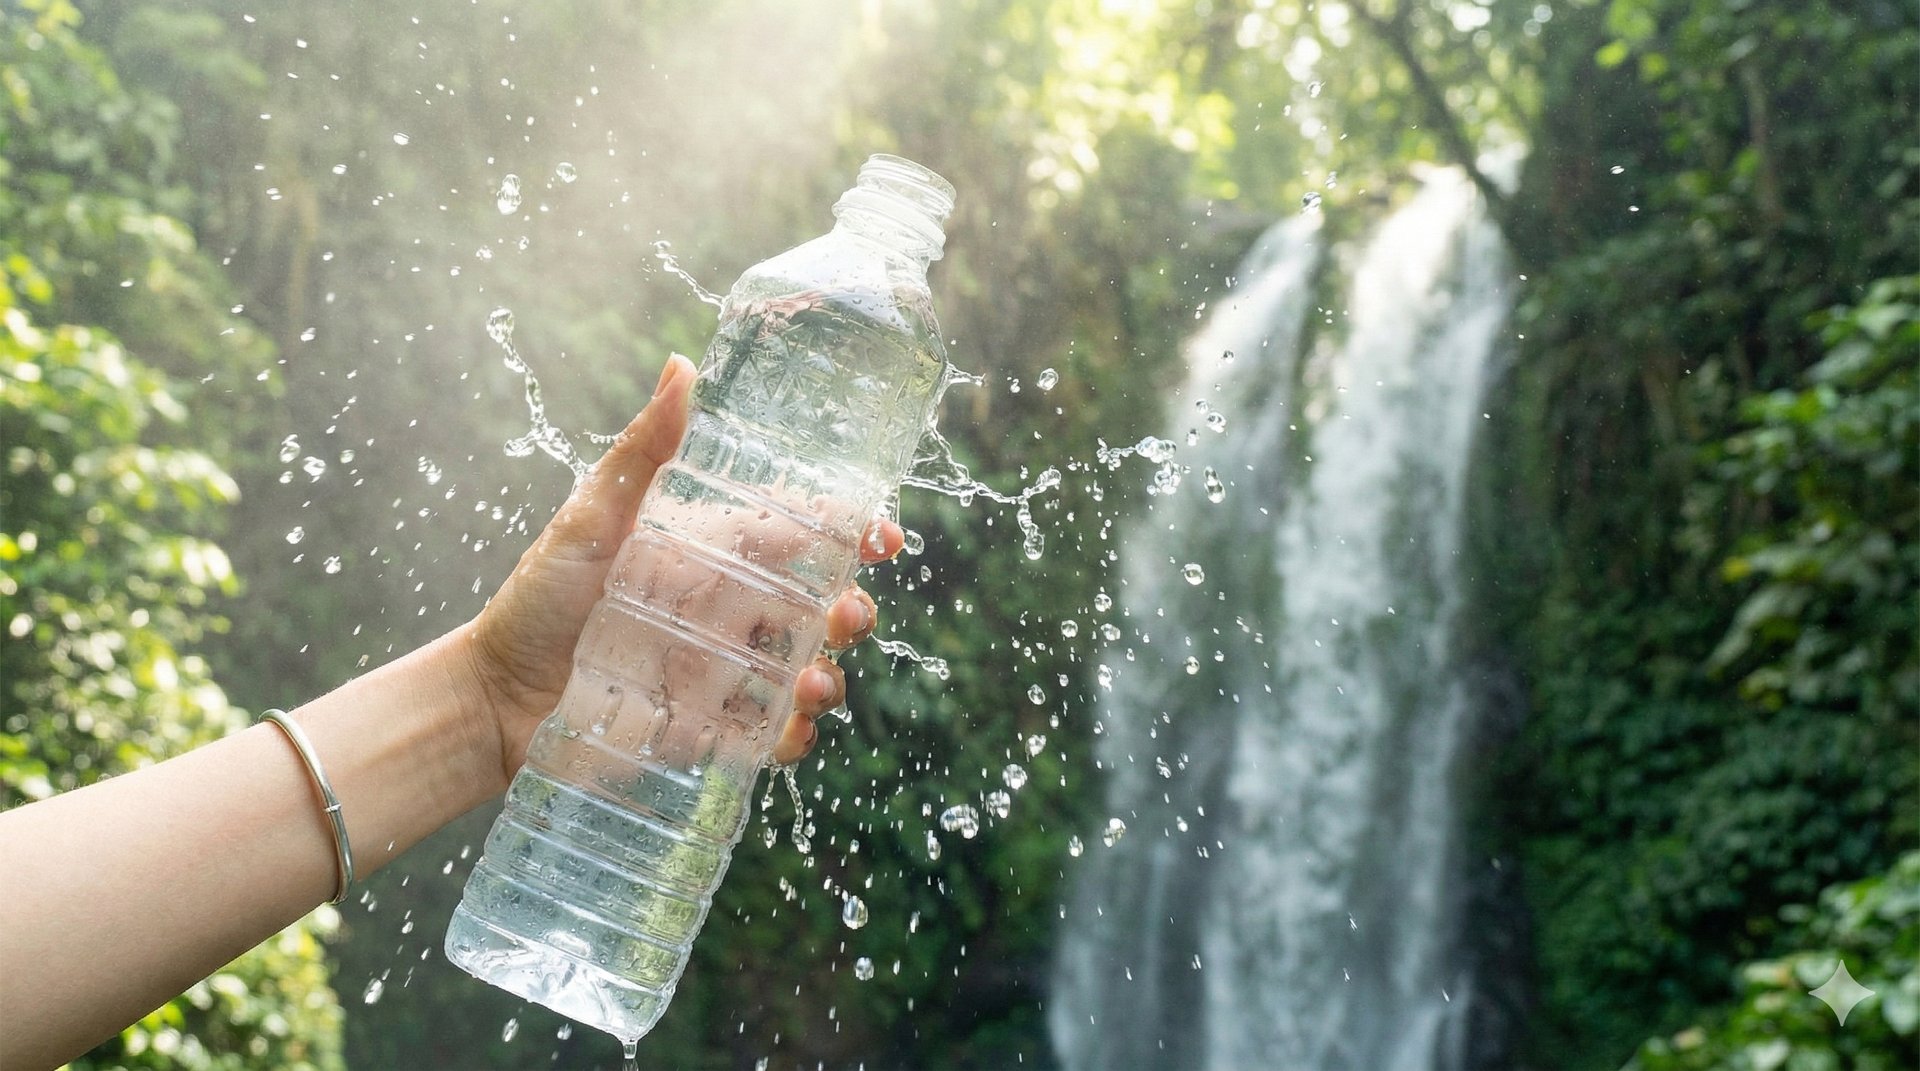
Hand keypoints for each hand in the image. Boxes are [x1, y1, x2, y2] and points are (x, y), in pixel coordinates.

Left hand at [461, 354, 902, 789]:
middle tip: (848, 614)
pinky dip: (792, 737)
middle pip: (821, 605)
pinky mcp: (710, 730)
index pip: (801, 535)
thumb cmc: (536, 600)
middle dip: (852, 609)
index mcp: (711, 553)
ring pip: (808, 670)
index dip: (851, 533)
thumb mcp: (591, 519)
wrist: (493, 699)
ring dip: (830, 676)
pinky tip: (786, 732)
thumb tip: (681, 365)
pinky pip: (771, 735)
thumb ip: (643, 452)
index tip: (880, 537)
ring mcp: (723, 672)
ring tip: (813, 683)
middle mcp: (727, 611)